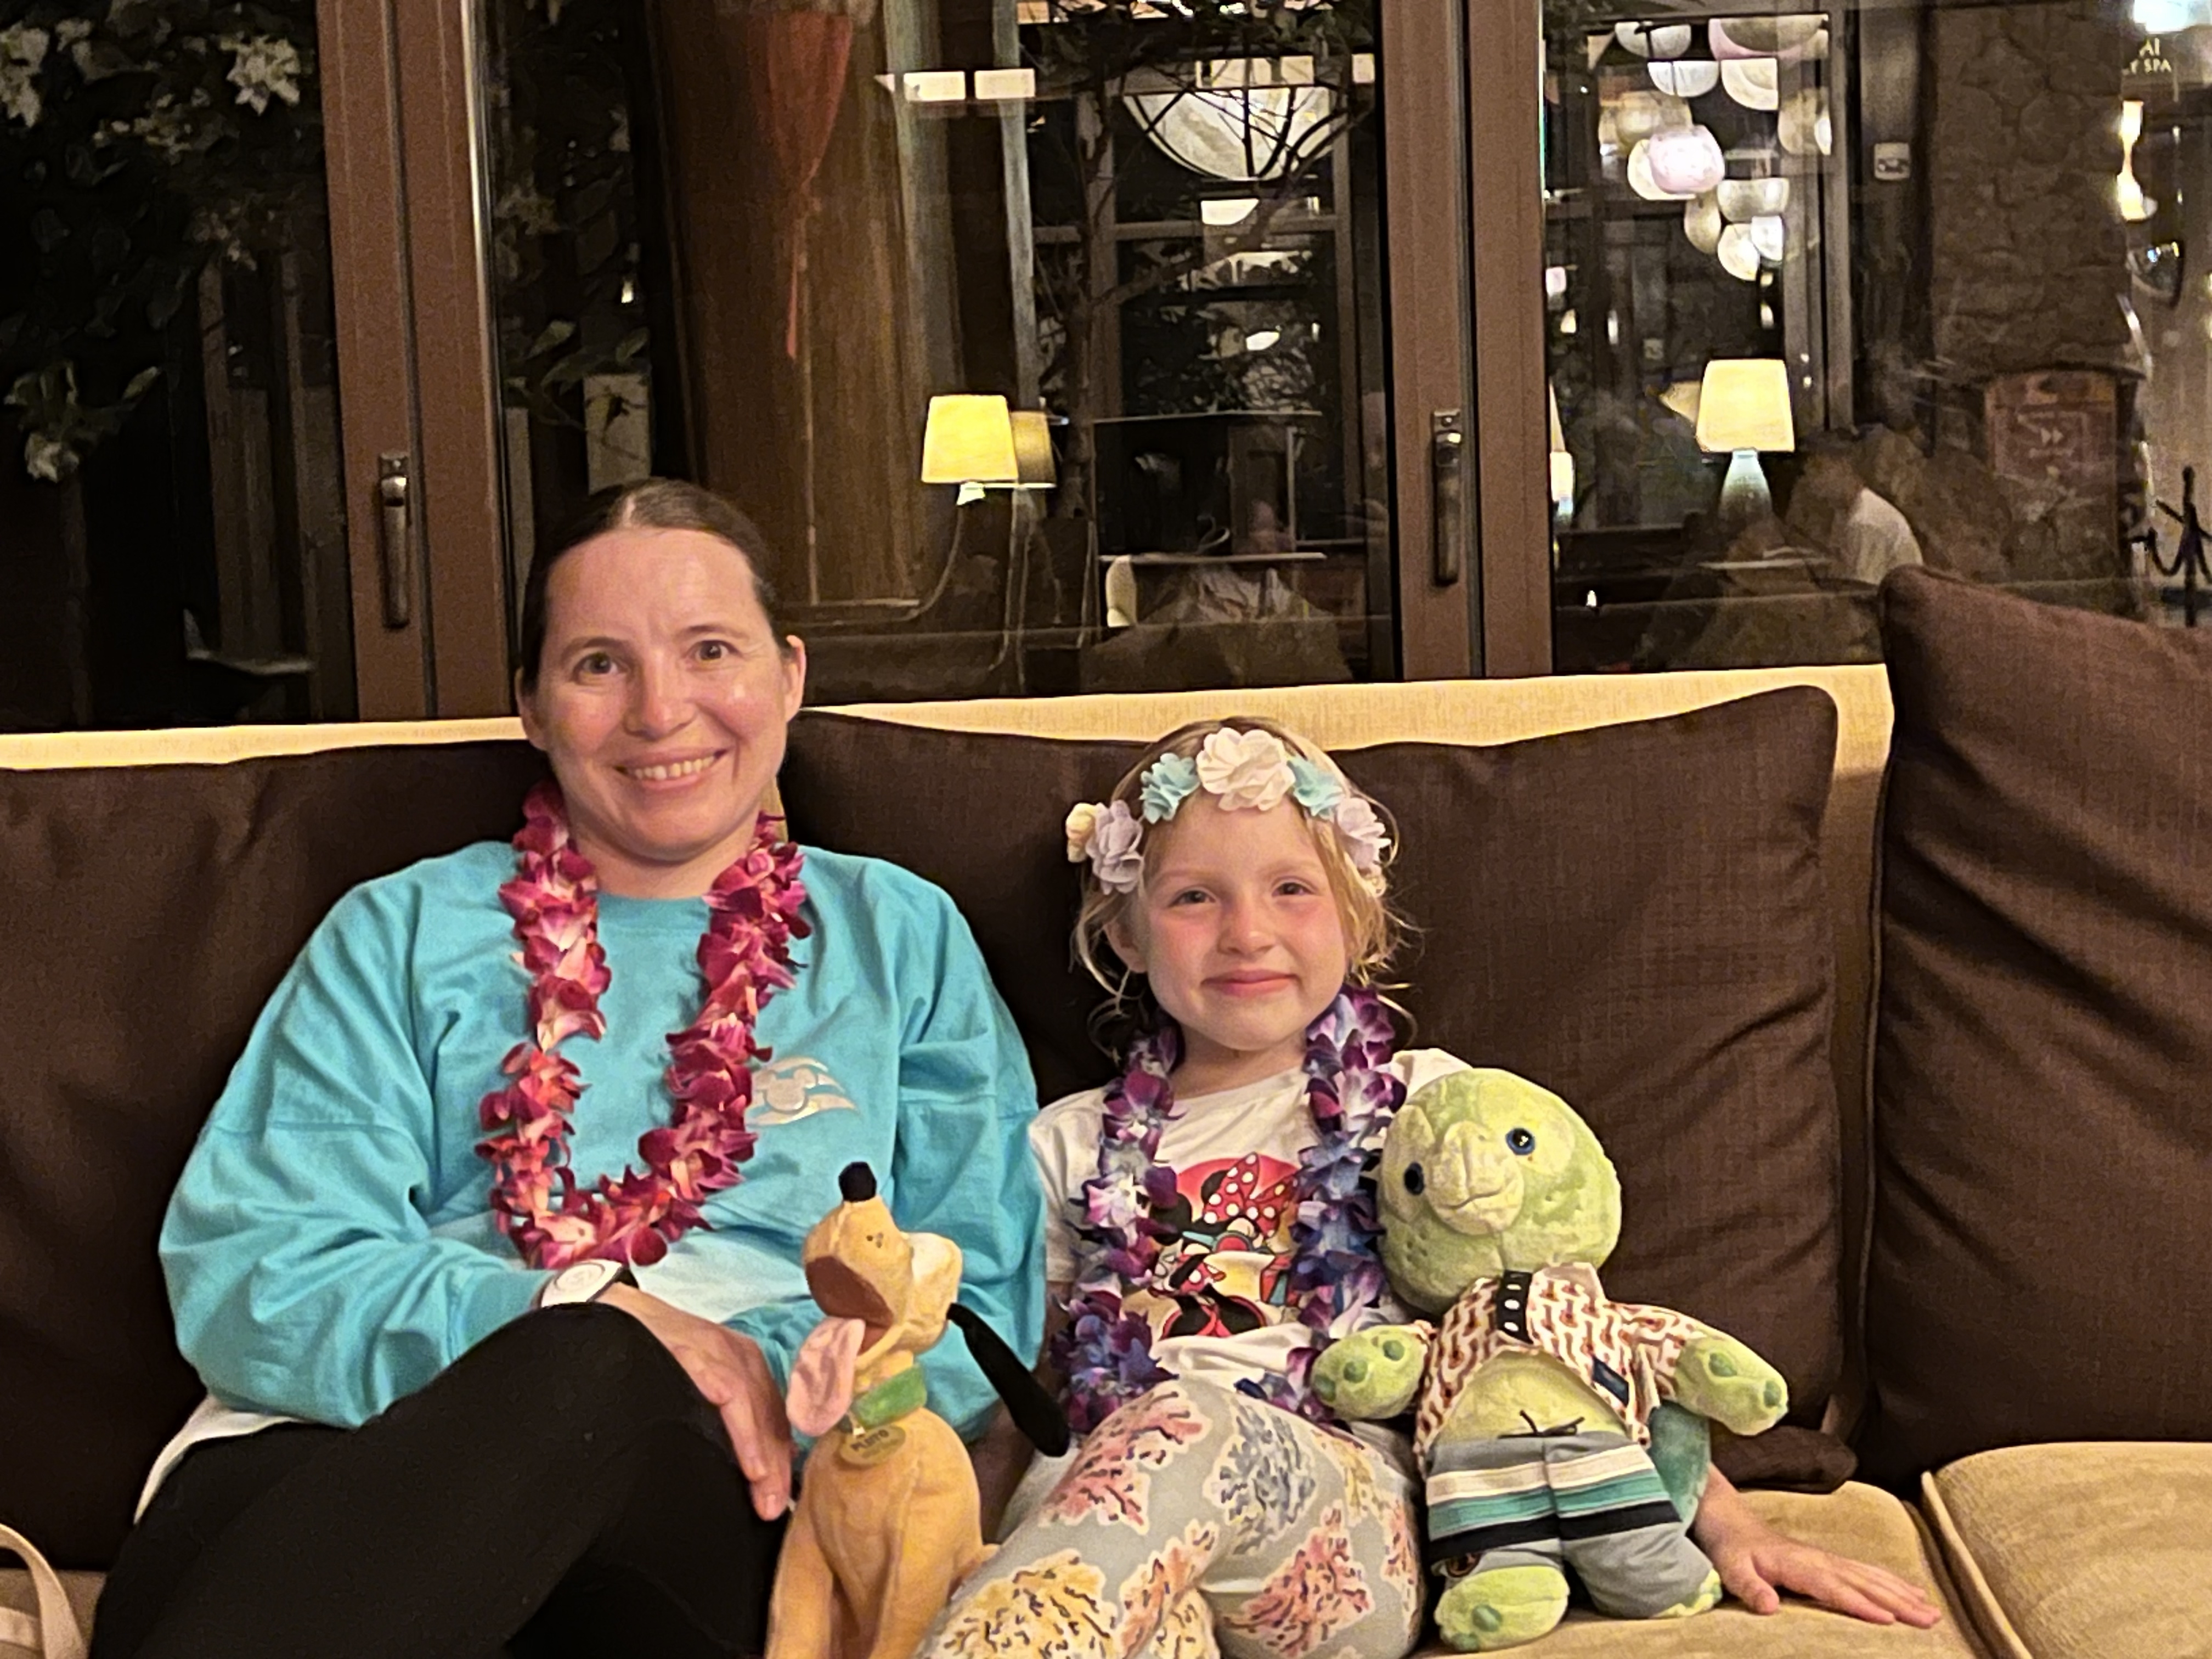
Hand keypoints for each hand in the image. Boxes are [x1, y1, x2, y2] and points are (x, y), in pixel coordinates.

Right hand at [602, 1284, 793, 1520]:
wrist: (612, 1315)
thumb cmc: (651, 1358)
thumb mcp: (694, 1384)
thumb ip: (718, 1417)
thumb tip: (743, 1469)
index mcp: (742, 1363)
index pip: (773, 1416)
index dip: (780, 1458)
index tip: (783, 1498)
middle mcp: (737, 1354)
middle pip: (770, 1415)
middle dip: (776, 1466)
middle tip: (775, 1510)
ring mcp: (718, 1351)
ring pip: (756, 1408)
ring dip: (764, 1457)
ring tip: (766, 1498)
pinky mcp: (697, 1351)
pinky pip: (731, 1395)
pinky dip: (745, 1432)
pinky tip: (751, 1465)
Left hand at [1693, 1470, 1940, 1627]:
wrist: (1729, 1520)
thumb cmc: (1731, 1549)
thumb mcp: (1732, 1569)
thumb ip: (1750, 1588)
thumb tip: (1769, 1607)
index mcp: (1798, 1565)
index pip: (1834, 1588)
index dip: (1860, 1604)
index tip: (1888, 1619)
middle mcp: (1819, 1559)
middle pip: (1863, 1582)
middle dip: (1898, 1601)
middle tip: (1930, 1619)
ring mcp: (1827, 1558)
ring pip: (1871, 1576)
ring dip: (1902, 1592)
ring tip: (1931, 1610)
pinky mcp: (1829, 1560)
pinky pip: (1866, 1571)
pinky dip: (1891, 1581)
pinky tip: (1911, 1592)